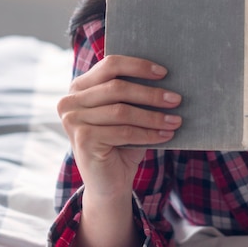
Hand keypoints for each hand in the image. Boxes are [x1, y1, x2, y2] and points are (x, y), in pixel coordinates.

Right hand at [57, 55, 181, 200]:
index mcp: (80, 87)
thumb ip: (136, 93)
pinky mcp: (82, 140)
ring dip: (153, 116)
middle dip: (151, 94)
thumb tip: (167, 77)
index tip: (164, 73)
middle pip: (117, 88)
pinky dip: (148, 133)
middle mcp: (70, 101)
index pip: (110, 65)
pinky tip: (166, 135)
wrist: (109, 182)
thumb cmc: (122, 141)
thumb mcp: (128, 112)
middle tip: (176, 99)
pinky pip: (123, 132)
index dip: (138, 65)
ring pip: (122, 111)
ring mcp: (73, 121)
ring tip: (176, 120)